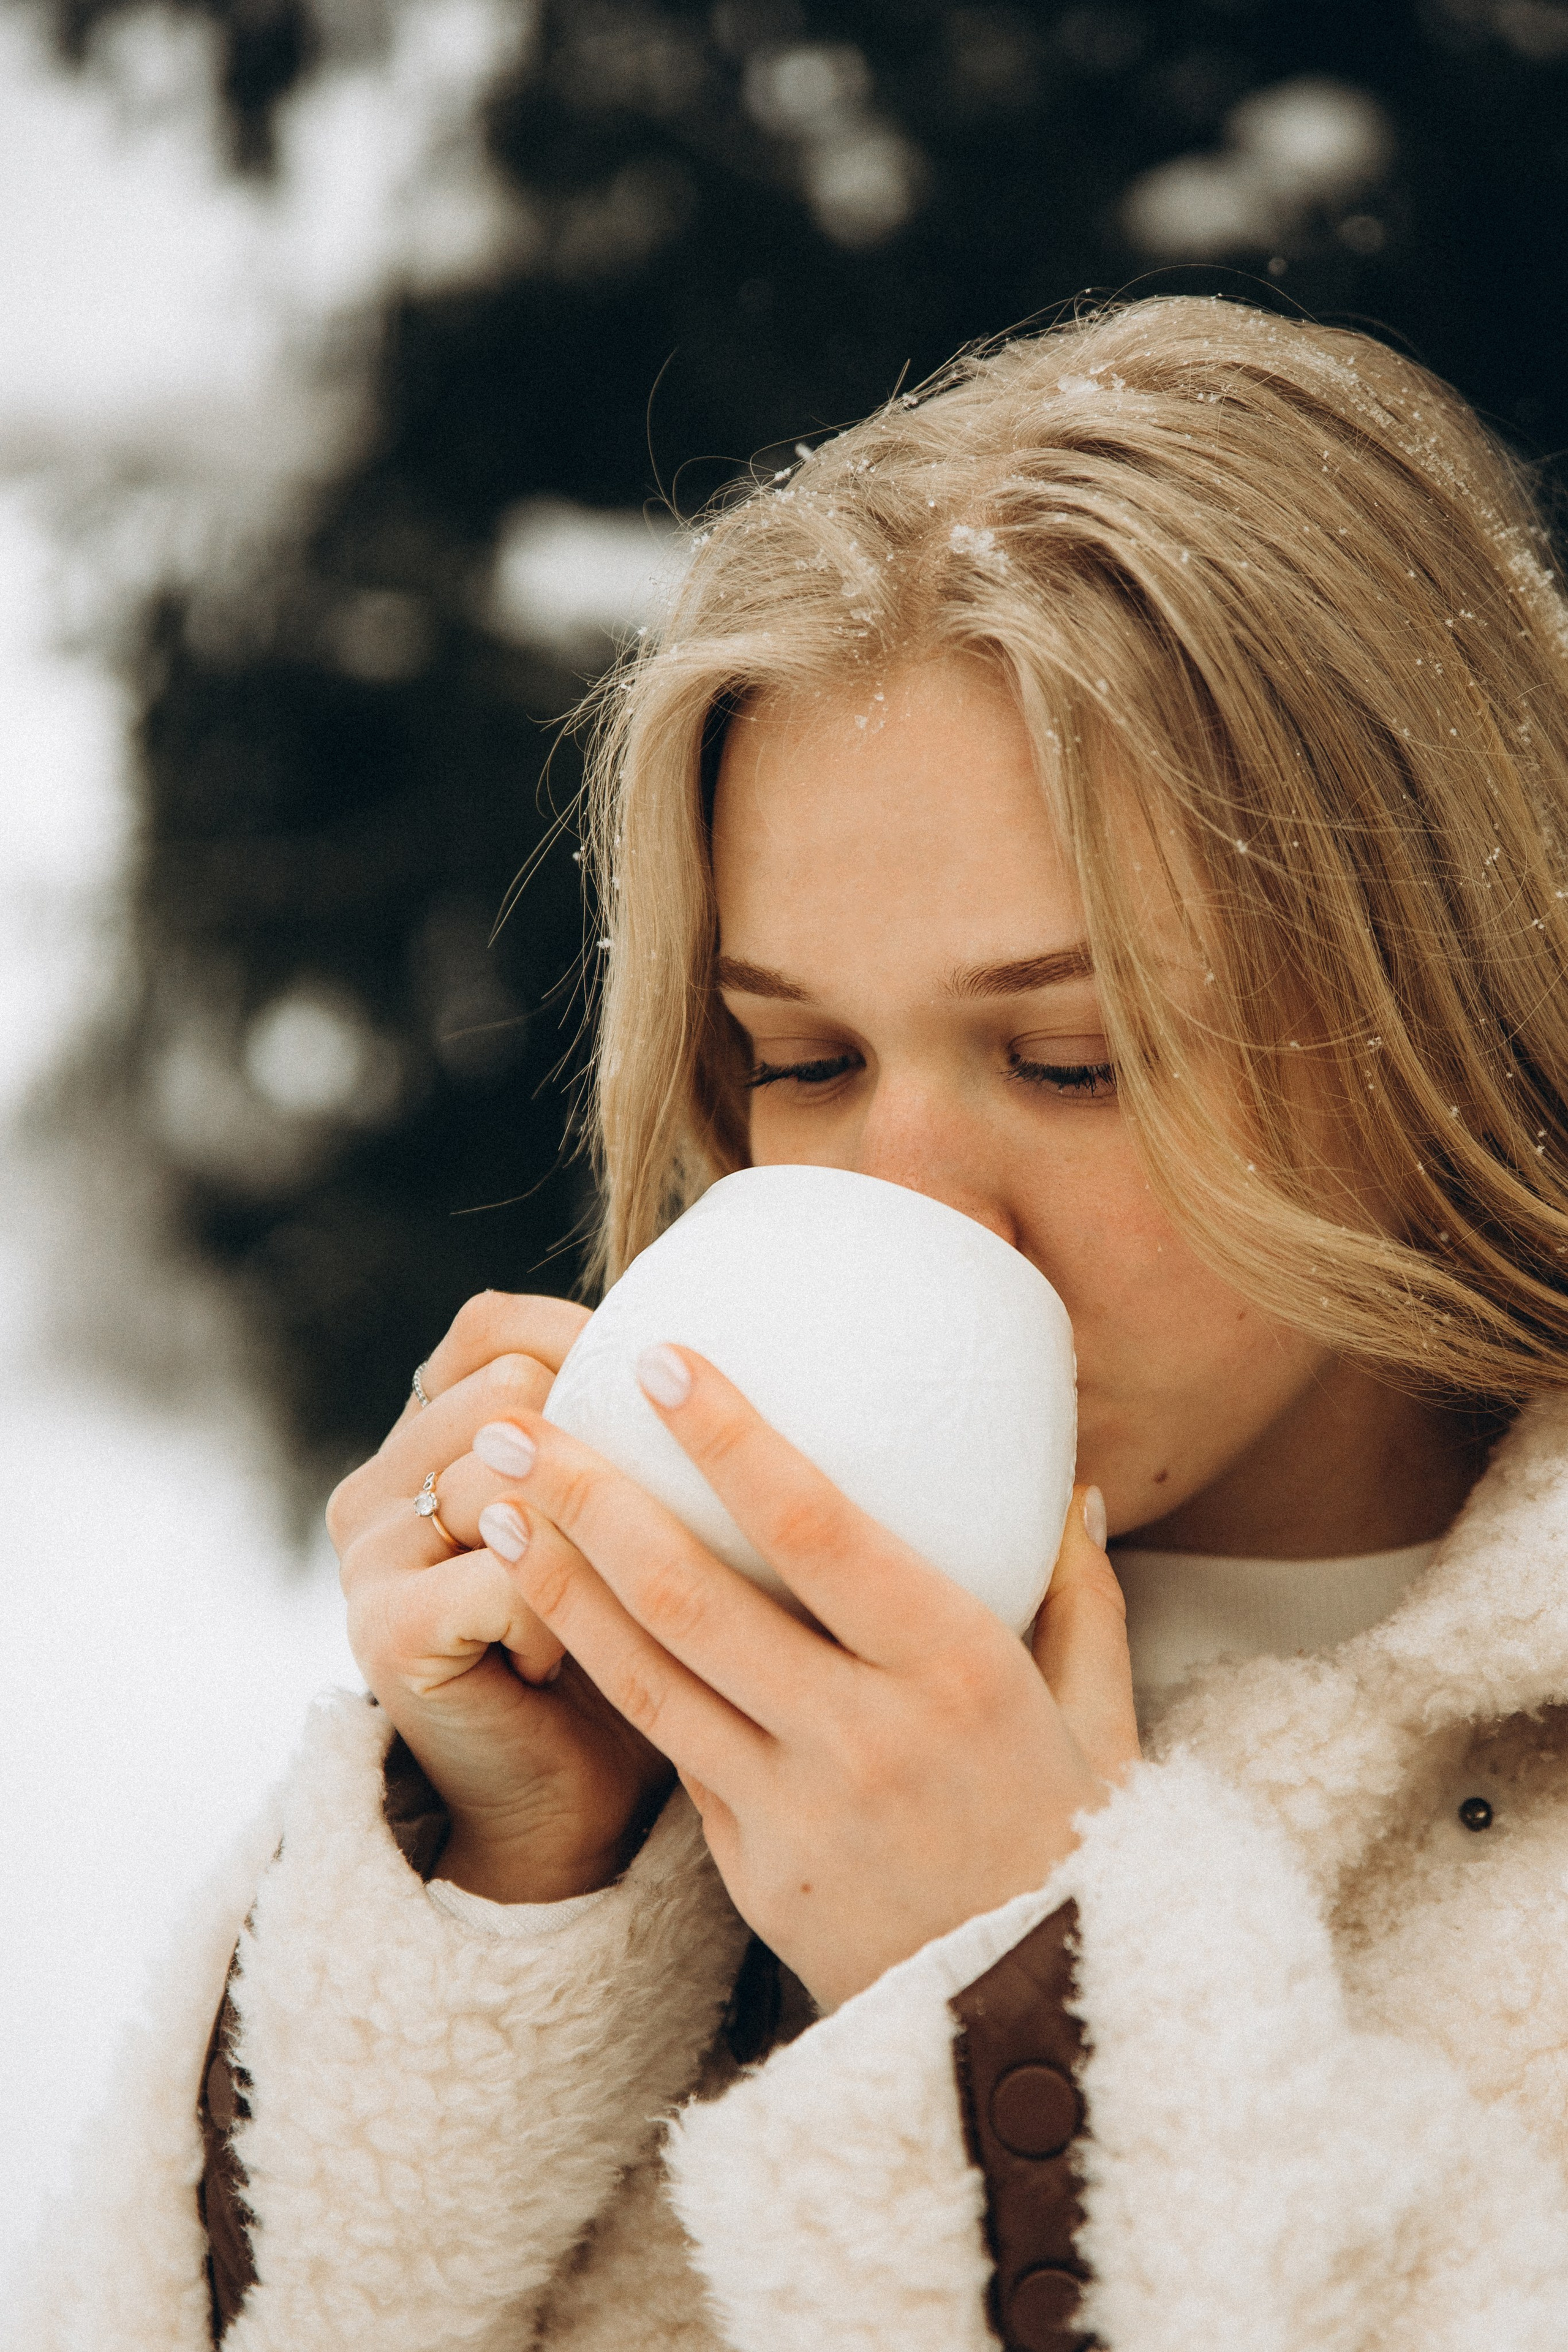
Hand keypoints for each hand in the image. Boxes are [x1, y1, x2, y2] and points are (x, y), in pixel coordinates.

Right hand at [327, 1293, 674, 1904]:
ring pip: (512, 1475)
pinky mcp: (384, 1630)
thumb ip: (619, 1425)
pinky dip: (561, 1616)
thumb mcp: (623, 1508)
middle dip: (592, 1460)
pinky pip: (510, 1571)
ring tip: (586, 1613)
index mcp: (424, 1435)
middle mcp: (377, 1485)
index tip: (650, 1421)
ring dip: (585, 1548)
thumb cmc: (625, 1641)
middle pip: (511, 1393)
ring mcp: (368, 1556)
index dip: (581, 1349)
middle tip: (617, 1554)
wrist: (575, 1799)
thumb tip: (701, 1347)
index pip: (492, 1327)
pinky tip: (555, 1662)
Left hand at [476, 1344, 1139, 2007]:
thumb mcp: (1102, 1718)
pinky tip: (553, 1608)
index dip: (729, 1440)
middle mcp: (862, 1736)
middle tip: (514, 1422)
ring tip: (491, 1504)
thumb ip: (1081, 1595)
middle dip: (588, 1499)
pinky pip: (671, 1752)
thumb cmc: (1075, 1844)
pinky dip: (606, 1673)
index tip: (656, 1359)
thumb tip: (1073, 1487)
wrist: (1036, 2033)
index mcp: (954, 1670)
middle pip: (690, 1598)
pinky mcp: (750, 1869)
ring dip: (558, 1581)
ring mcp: (793, 1810)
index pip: (815, 1531)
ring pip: (646, 1676)